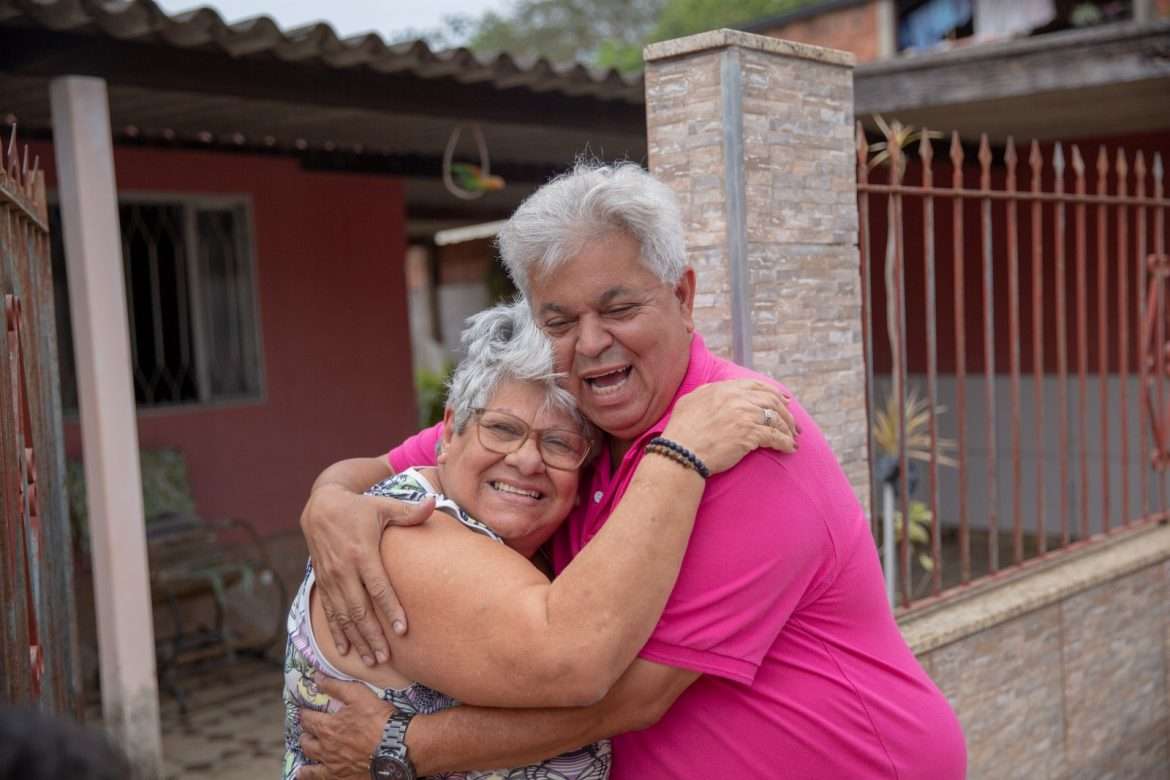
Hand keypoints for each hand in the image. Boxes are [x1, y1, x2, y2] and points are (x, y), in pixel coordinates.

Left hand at [299, 676, 392, 778]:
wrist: (396, 745)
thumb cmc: (378, 718)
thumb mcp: (358, 695)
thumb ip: (336, 687)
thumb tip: (316, 678)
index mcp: (328, 727)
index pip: (307, 719)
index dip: (304, 713)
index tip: (304, 711)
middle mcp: (326, 748)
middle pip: (307, 741)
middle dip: (305, 733)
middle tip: (308, 730)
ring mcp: (333, 765)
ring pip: (309, 764)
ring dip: (306, 754)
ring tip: (306, 749)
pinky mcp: (342, 777)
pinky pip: (319, 779)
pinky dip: (309, 776)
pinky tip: (304, 774)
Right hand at [300, 483, 433, 664]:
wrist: (320, 505)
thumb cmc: (358, 507)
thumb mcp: (382, 506)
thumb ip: (408, 511)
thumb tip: (433, 502)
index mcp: (362, 552)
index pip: (378, 587)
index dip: (390, 609)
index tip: (402, 630)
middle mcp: (344, 569)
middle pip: (360, 609)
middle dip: (373, 635)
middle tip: (386, 657)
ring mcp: (331, 578)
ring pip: (344, 615)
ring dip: (357, 639)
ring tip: (371, 660)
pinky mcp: (322, 582)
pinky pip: (329, 612)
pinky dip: (336, 632)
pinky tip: (345, 651)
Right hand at [662, 379, 797, 473]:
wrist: (681, 451)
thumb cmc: (681, 431)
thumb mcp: (691, 401)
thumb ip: (707, 392)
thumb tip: (715, 390)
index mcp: (725, 389)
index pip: (757, 386)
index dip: (774, 393)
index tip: (784, 401)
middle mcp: (738, 398)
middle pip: (772, 401)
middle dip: (786, 413)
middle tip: (793, 424)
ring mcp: (745, 415)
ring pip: (776, 418)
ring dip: (788, 429)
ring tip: (792, 438)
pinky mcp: (750, 434)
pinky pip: (775, 436)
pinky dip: (785, 442)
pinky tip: (789, 448)